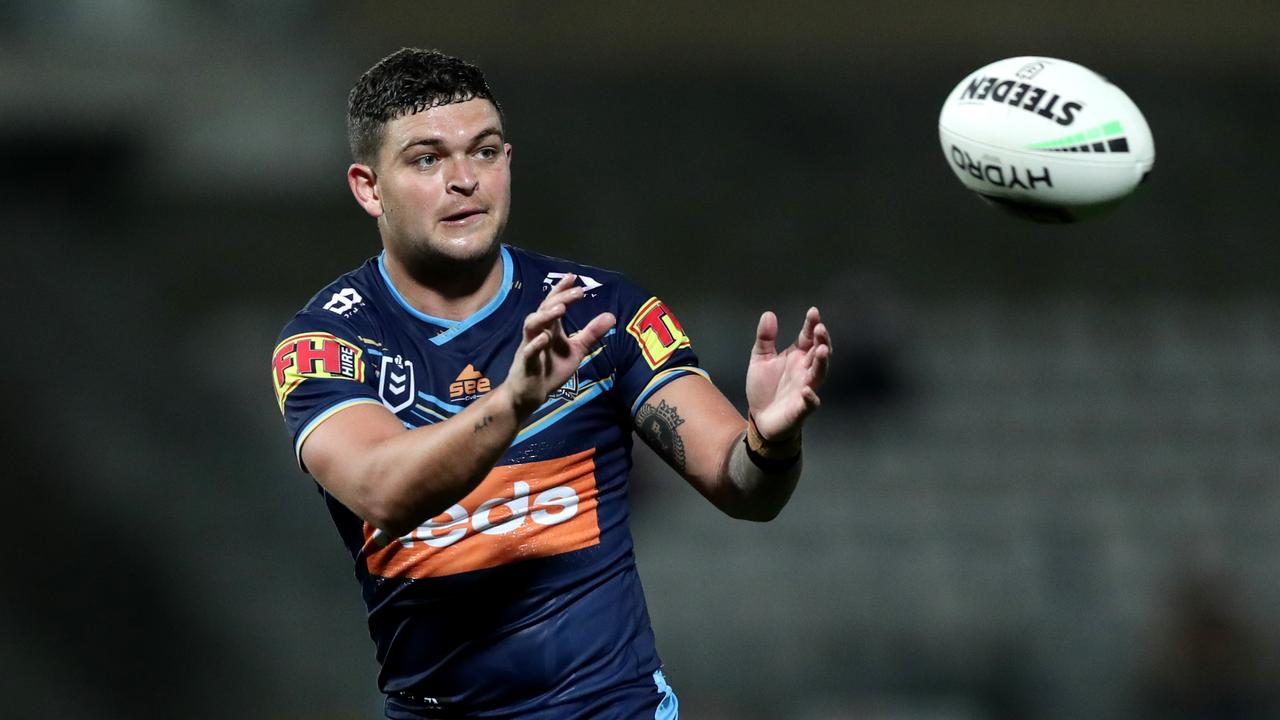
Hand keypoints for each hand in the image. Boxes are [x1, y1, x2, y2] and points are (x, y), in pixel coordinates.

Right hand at [506, 273, 614, 416]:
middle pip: (544, 309)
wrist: (530, 394)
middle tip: (578, 291)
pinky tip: (545, 338)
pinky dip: (536, 344)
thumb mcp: (576, 350)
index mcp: (549, 328)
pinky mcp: (526, 364)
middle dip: (560, 298)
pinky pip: (528, 351)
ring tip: (560, 308)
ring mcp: (530, 347)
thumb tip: (612, 316)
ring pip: (532, 325)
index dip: (561, 290)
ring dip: (545, 316)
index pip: (553, 303)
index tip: (573, 276)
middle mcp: (538, 333)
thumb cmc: (550, 369)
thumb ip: (591, 333)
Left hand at [745, 307, 831, 441]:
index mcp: (797, 356)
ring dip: (821, 363)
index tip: (813, 312)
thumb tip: (769, 313)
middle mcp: (805, 370)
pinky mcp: (801, 409)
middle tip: (820, 328)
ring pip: (819, 374)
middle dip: (821, 341)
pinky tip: (806, 391)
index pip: (808, 338)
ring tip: (821, 350)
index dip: (811, 325)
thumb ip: (765, 338)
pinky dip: (811, 398)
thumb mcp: (760, 359)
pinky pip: (810, 403)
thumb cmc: (764, 387)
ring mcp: (805, 388)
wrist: (760, 418)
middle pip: (818, 353)